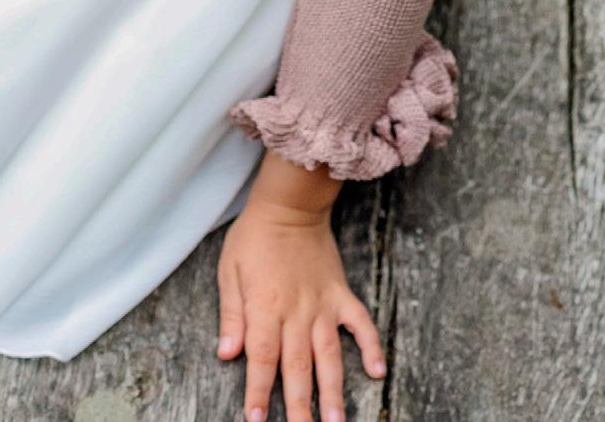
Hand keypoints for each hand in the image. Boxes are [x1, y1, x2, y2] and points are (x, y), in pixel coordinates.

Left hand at [216, 197, 386, 421]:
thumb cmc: (254, 236)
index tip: (256, 421)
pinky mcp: (340, 293)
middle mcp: (296, 312)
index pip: (262, 358)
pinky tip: (378, 371)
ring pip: (329, 355)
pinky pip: (360, 322)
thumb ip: (231, 314)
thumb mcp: (230, 270)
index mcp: (265, 307)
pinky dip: (370, 346)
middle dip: (299, 407)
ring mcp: (322, 304)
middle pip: (296, 368)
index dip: (258, 391)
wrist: (290, 204)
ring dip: (333, 391)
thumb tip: (227, 353)